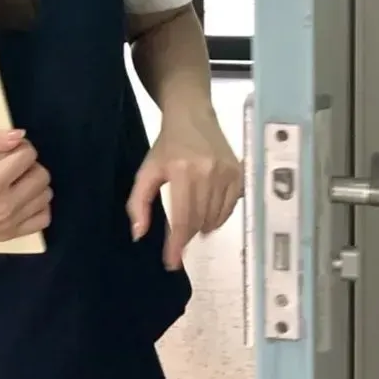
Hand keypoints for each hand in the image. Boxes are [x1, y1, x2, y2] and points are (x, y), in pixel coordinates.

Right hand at [0, 130, 51, 248]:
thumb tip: (20, 135)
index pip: (27, 156)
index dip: (20, 146)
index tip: (7, 149)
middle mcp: (5, 206)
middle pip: (41, 176)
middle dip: (30, 163)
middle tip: (11, 163)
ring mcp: (9, 224)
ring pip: (45, 196)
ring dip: (34, 183)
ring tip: (15, 181)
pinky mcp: (9, 236)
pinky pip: (42, 220)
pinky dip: (38, 206)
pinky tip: (22, 199)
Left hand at [126, 108, 242, 269]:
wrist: (192, 116)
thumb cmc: (166, 146)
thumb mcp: (147, 170)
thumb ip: (138, 202)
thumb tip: (139, 234)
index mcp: (182, 171)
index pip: (182, 218)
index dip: (177, 244)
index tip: (172, 262)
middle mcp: (208, 173)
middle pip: (200, 221)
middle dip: (187, 237)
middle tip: (177, 242)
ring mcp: (227, 173)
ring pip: (216, 219)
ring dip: (202, 229)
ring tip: (190, 224)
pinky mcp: (239, 174)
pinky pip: (230, 209)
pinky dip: (218, 218)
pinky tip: (206, 214)